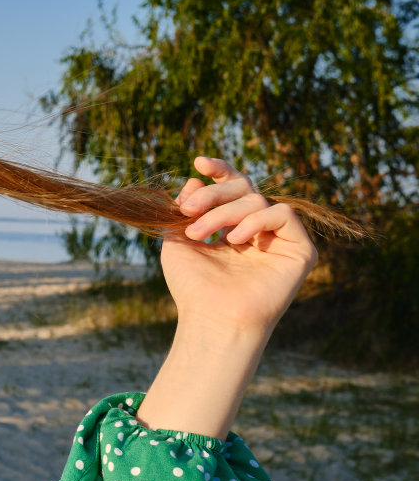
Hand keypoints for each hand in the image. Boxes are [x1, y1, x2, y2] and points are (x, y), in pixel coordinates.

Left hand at [162, 156, 318, 334]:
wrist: (212, 318)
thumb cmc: (193, 286)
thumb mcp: (178, 239)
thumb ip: (186, 207)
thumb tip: (196, 178)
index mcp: (233, 227)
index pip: (234, 188)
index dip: (220, 171)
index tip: (200, 162)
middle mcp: (259, 231)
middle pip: (245, 189)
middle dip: (214, 194)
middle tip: (188, 210)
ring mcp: (280, 240)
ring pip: (258, 200)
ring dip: (224, 212)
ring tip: (200, 234)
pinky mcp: (300, 250)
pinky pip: (283, 214)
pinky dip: (256, 220)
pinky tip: (235, 240)